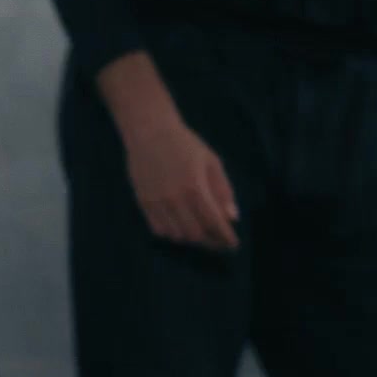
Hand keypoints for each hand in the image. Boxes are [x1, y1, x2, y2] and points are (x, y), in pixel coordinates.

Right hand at [122, 115, 240, 251]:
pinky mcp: (143, 202)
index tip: (233, 244)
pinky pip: (158, 229)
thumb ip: (223, 190)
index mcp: (195, 187)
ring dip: (191, 238)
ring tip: (200, 233)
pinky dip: (171, 233)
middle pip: (195, 234)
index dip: (225, 237)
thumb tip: (232, 217)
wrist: (149, 131)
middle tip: (218, 240)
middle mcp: (175, 199)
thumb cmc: (185, 144)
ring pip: (176, 235)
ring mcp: (157, 202)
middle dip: (210, 241)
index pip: (214, 222)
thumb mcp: (212, 161)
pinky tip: (179, 227)